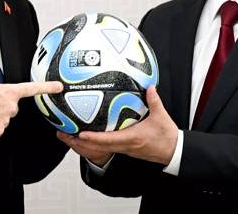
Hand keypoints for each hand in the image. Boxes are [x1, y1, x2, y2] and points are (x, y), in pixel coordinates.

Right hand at [0, 81, 62, 139]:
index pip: (32, 89)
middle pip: (12, 109)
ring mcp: (4, 121)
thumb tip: (4, 96)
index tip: (59, 87)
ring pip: (4, 120)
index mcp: (8, 92)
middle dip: (2, 108)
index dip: (47, 87)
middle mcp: (9, 107)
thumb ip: (1, 91)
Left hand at [60, 86, 177, 164]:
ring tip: (69, 136)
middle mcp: (125, 146)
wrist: (173, 151)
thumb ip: (153, 100)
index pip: (108, 140)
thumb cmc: (166, 136)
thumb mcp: (161, 116)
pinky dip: (94, 143)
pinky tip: (86, 137)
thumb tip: (149, 86)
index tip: (80, 133)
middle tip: (64, 134)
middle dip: (80, 143)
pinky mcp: (125, 149)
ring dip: (84, 144)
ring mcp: (124, 149)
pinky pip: (106, 148)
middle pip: (98, 148)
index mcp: (132, 138)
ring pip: (100, 149)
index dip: (93, 138)